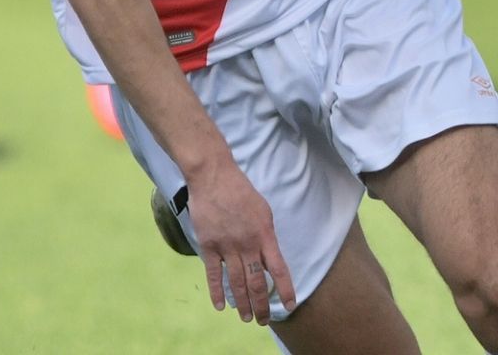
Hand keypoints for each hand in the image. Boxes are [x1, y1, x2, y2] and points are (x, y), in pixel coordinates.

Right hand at [186, 166, 295, 324]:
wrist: (214, 177)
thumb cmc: (241, 191)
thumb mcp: (263, 211)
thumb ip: (266, 237)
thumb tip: (268, 260)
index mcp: (265, 235)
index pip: (279, 269)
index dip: (285, 289)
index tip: (290, 306)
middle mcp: (247, 244)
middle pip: (257, 282)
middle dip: (261, 305)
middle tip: (263, 321)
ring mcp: (227, 246)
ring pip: (237, 283)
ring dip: (242, 303)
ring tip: (246, 318)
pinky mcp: (208, 246)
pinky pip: (214, 274)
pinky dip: (217, 292)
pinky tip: (221, 307)